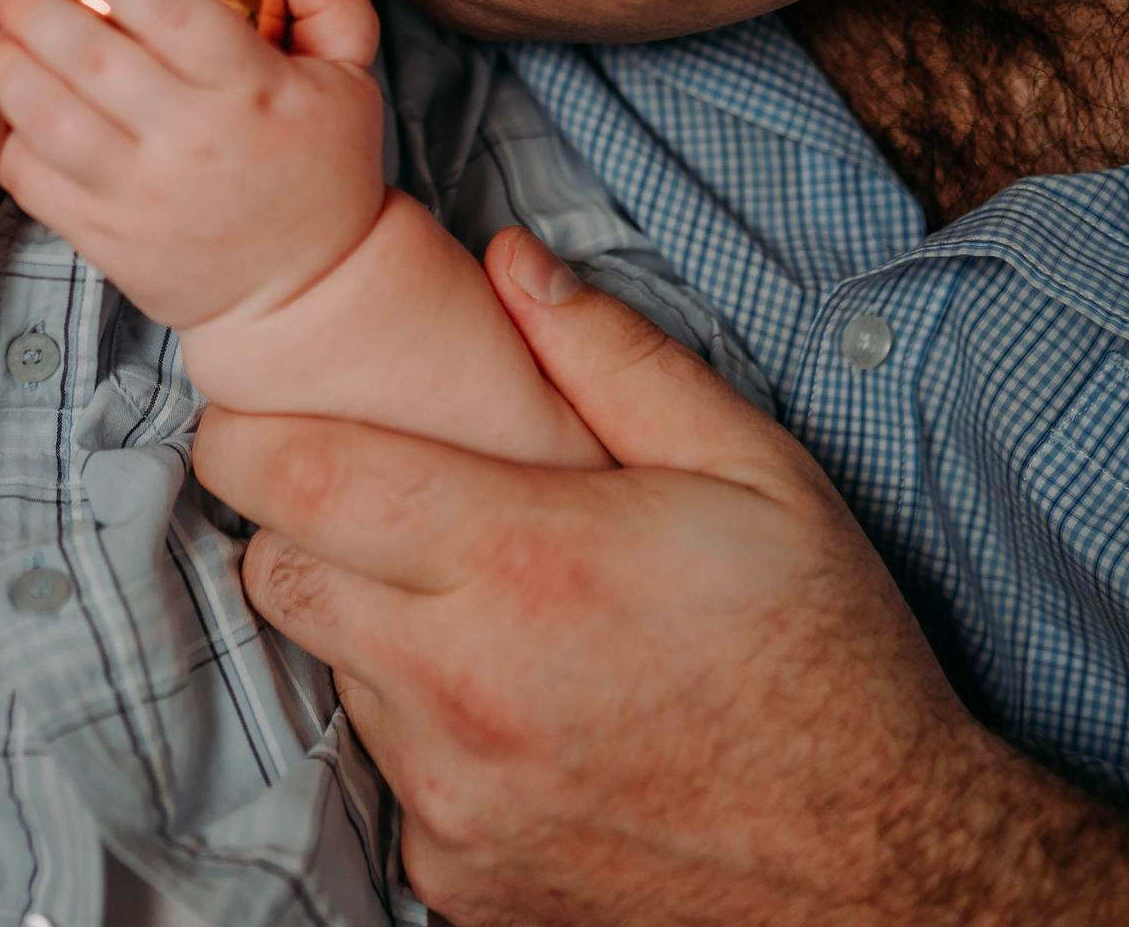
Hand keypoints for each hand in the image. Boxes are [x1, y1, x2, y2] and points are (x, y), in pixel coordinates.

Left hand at [0, 0, 384, 330]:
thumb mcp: (351, 86)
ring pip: (52, 122)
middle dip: (34, 11)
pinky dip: (12, 145)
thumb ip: (333, 7)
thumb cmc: (324, 176)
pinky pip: (37, 186)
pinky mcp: (109, 241)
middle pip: (96, 62)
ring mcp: (144, 197)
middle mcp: (193, 142)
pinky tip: (10, 111)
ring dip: (9, 73)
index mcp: (252, 91)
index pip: (176, 18)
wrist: (305, 293)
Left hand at [191, 229, 1080, 925]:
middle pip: (279, 577)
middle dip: (302, 528)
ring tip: (491, 619)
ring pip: (334, 675)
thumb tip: (508, 262)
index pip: (295, 482)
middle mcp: (458, 687)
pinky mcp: (456, 876)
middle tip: (384, 508)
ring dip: (375, 634)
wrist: (882, 871)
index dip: (246, 437)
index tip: (254, 420)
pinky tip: (523, 717)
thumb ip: (610, 356)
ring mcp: (449, 795)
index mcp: (520, 562)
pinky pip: (390, 774)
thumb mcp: (750, 471)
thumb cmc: (821, 656)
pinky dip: (426, 735)